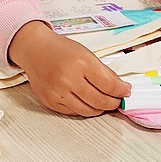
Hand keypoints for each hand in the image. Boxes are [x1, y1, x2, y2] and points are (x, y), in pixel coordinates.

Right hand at [8, 21, 130, 116]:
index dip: (122, 91)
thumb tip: (121, 88)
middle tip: (117, 100)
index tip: (126, 91)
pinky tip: (87, 102)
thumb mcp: (86, 53)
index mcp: (81, 63)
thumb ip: (104, 72)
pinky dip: (83, 109)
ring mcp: (57, 92)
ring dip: (100, 109)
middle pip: (100, 101)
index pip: (109, 85)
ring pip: (87, 111)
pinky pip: (73, 112)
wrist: (34, 49)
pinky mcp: (50, 101)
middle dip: (113, 102)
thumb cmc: (60, 49)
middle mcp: (68, 79)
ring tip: (104, 103)